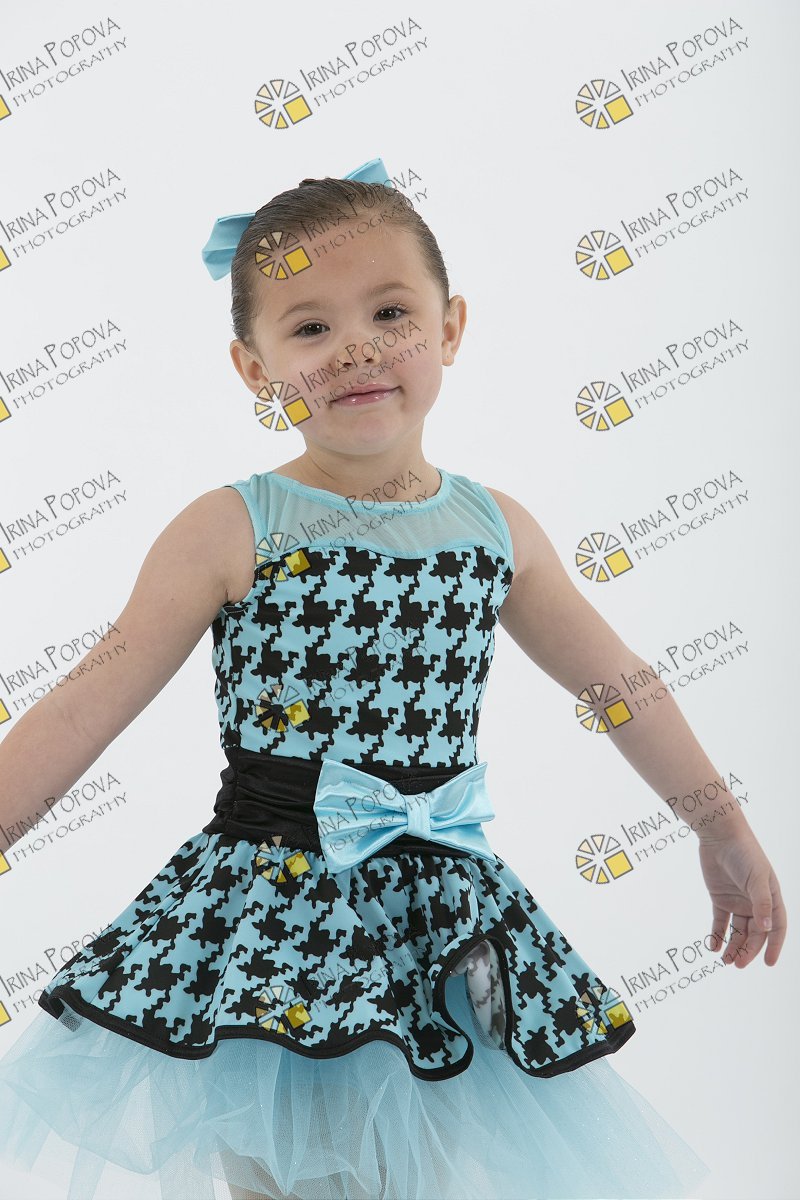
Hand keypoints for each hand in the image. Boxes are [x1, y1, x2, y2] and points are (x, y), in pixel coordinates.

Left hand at [697, 828, 785, 966]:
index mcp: (771, 898)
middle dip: (748, 950)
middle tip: (737, 965)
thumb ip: (761, 903)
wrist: (720, 835)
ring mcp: (737, 901)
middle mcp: (755, 903)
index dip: (775, 946)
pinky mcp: (720, 898)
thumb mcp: (757, 879)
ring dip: (733, 946)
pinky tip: (712, 947)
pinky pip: (719, 922)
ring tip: (725, 961)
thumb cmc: (744, 853)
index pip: (776, 928)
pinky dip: (717, 935)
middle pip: (754, 933)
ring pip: (737, 931)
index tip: (768, 963)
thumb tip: (766, 929)